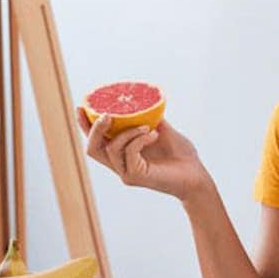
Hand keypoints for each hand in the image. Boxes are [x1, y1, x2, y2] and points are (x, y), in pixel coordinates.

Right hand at [76, 109, 211, 200]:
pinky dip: (139, 139)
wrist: (197, 176)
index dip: (84, 126)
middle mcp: (120, 165)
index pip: (96, 141)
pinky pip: (129, 153)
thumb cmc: (181, 156)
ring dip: (126, 132)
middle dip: (94, 129)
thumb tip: (140, 100)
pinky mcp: (136, 177)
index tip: (81, 106)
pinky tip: (153, 134)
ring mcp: (126, 173)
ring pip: (110, 149)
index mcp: (122, 154)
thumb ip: (148, 118)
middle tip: (107, 114)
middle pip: (92, 149)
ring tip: (146, 126)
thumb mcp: (161, 130)